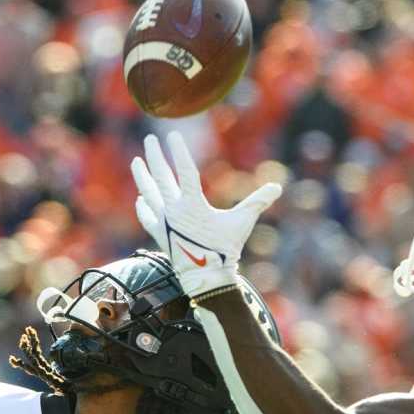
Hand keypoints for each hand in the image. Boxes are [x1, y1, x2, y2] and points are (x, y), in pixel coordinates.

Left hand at [130, 132, 281, 296]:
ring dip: (142, 176)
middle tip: (149, 139)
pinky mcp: (160, 235)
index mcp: (194, 204)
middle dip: (155, 157)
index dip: (179, 151)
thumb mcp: (242, 223)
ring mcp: (164, 223)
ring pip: (149, 194)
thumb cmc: (225, 249)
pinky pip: (147, 217)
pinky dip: (143, 206)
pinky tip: (140, 198)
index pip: (185, 170)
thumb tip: (277, 187)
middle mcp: (174, 211)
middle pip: (161, 177)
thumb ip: (257, 202)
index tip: (172, 134)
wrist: (206, 278)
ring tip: (135, 162)